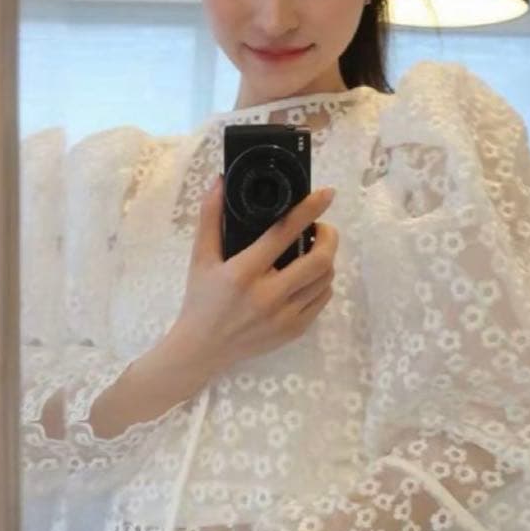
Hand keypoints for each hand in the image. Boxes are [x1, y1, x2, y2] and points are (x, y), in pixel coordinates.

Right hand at [172, 178, 338, 372]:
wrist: (201, 349)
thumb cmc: (201, 299)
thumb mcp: (200, 257)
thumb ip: (210, 217)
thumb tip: (220, 181)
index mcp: (243, 273)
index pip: (284, 234)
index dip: (309, 210)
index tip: (327, 194)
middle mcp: (267, 296)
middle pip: (319, 260)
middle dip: (329, 237)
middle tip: (321, 227)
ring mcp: (284, 317)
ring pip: (325, 280)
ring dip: (327, 259)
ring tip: (315, 250)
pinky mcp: (294, 331)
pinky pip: (322, 300)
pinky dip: (323, 282)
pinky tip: (310, 276)